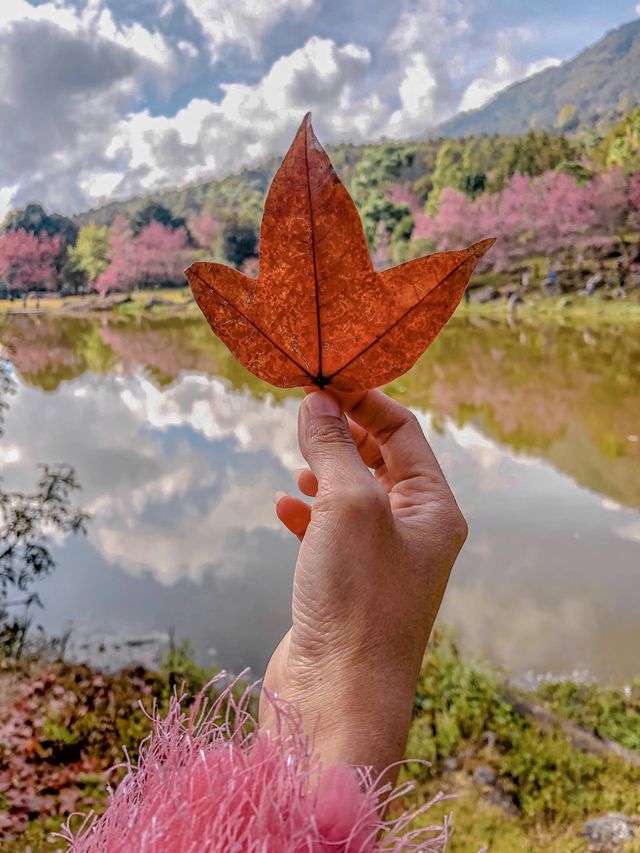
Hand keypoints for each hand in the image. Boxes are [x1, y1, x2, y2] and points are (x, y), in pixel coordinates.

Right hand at [260, 390, 466, 780]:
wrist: (336, 699)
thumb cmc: (356, 599)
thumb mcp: (348, 505)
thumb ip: (335, 447)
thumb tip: (318, 401)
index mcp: (434, 510)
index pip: (404, 432)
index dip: (365, 400)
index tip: (324, 380)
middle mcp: (414, 533)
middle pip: (381, 461)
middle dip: (345, 434)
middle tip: (305, 413)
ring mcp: (380, 562)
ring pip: (353, 496)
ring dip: (326, 471)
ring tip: (299, 460)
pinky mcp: (346, 585)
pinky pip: (329, 533)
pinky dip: (308, 513)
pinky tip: (284, 505)